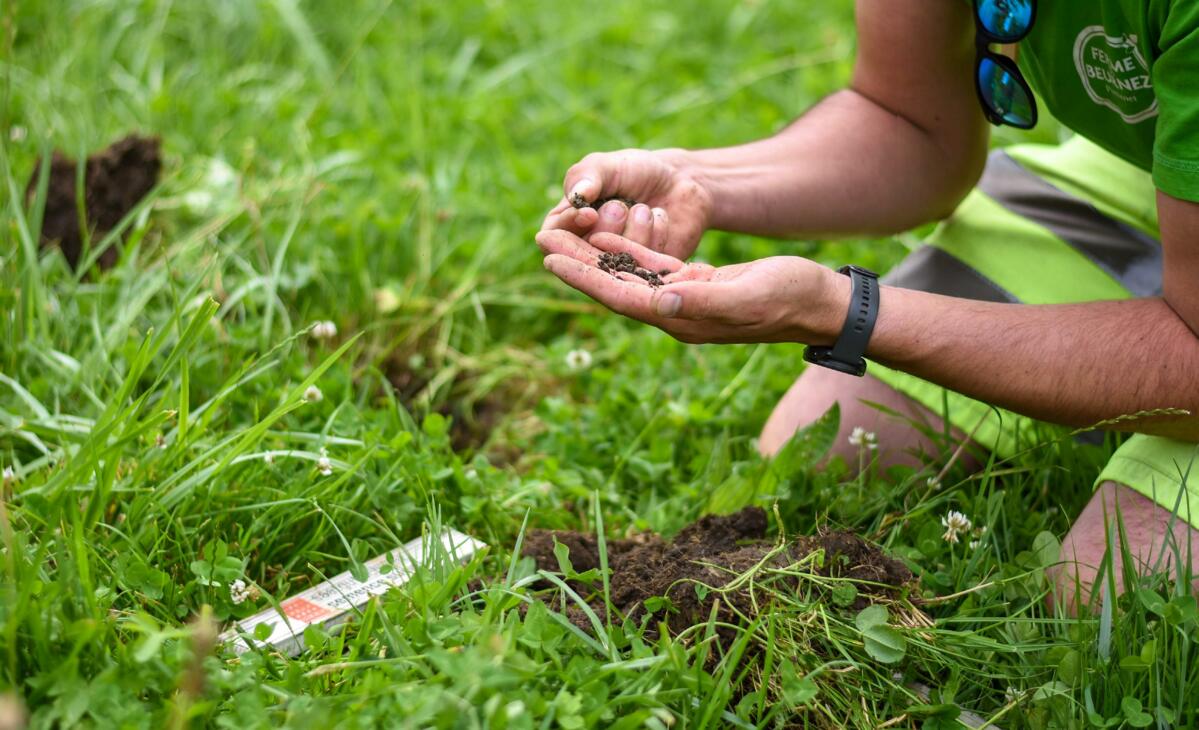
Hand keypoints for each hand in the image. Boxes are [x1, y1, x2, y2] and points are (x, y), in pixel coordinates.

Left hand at [536, 229, 847, 344]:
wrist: (818, 301)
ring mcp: (683, 299)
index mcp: (682, 320)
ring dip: (593, 255)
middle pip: (614, 285)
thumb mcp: (749, 296)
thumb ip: (705, 300)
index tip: (550, 259)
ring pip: (627, 274)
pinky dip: (626, 250)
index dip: (584, 278)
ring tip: (560, 233)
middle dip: (576, 263)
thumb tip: (659, 302)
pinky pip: (651, 267)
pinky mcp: (695, 283)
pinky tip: (603, 235)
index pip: (621, 297)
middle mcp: (675, 313)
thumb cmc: (791, 297)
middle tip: (539, 237)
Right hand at [540, 148, 712, 259]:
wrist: (678, 178)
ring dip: (634, 226)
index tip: (589, 213)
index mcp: (568, 226)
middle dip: (606, 228)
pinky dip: (655, 232)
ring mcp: (618, 264)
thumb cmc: (633, 171)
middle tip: (620, 205)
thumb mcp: (606, 165)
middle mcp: (588, 250)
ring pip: (619, 259)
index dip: (569, 229)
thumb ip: (588, 175)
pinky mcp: (648, 271)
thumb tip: (577, 195)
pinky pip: (647, 261)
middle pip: (585, 255)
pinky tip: (659, 217)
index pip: (553, 239)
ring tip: (643, 208)